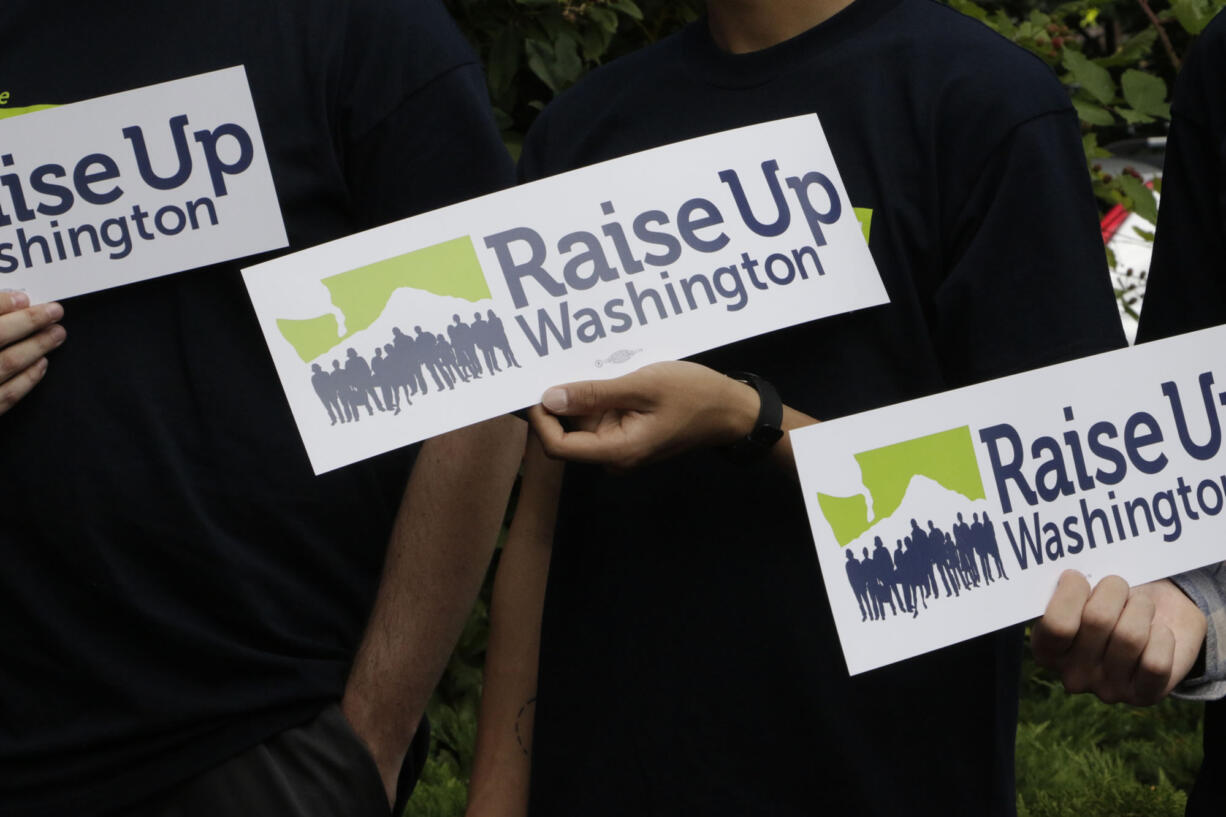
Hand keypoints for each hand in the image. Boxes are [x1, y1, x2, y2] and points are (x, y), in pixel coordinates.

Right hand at [0, 291, 64, 414]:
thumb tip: (12, 302)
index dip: (0, 303)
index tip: (24, 297)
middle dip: (28, 321)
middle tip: (55, 311)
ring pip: (7, 363)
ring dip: (36, 346)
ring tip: (58, 334)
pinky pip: (7, 395)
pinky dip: (28, 378)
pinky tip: (43, 364)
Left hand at [528, 361, 758, 469]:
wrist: (730, 409)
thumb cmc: (694, 396)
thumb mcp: (643, 386)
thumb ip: (594, 394)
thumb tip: (549, 398)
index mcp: (617, 451)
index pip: (557, 446)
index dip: (539, 419)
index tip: (535, 387)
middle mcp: (613, 454)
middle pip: (567, 432)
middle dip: (559, 400)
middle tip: (553, 361)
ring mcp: (620, 444)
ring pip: (583, 420)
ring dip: (580, 392)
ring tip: (585, 358)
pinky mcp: (627, 431)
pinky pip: (601, 413)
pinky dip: (596, 393)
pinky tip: (602, 367)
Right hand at [1032, 571, 1207, 704]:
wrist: (1159, 616)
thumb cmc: (1111, 599)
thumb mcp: (1082, 591)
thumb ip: (1070, 589)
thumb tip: (1074, 580)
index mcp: (1047, 650)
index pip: (1057, 624)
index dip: (1071, 593)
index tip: (1077, 577)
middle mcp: (1073, 676)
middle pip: (1097, 620)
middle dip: (1114, 590)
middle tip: (1118, 587)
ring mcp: (1108, 690)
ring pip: (1130, 636)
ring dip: (1141, 607)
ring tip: (1141, 605)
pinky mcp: (1145, 696)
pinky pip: (1156, 661)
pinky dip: (1162, 636)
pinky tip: (1158, 630)